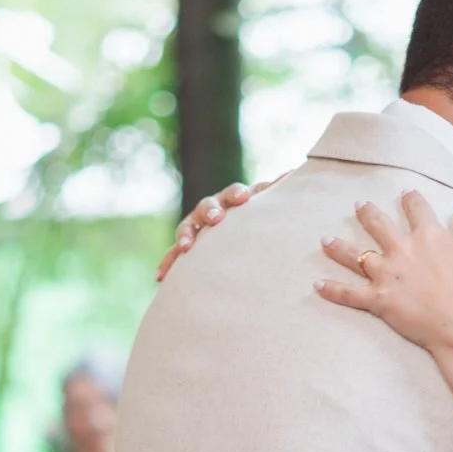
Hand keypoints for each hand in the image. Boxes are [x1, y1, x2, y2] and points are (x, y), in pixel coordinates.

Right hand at [156, 178, 281, 280]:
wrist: (244, 237)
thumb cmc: (260, 219)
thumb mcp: (269, 208)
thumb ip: (276, 195)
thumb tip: (292, 175)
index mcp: (234, 200)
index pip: (234, 193)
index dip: (237, 194)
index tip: (244, 197)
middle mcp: (213, 210)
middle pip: (207, 205)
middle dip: (210, 210)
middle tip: (216, 218)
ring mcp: (198, 228)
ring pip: (187, 227)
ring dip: (185, 235)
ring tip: (186, 247)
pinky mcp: (187, 247)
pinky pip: (174, 254)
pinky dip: (168, 263)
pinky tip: (160, 276)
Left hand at [315, 192, 452, 355]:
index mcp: (428, 234)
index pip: (416, 209)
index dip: (411, 199)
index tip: (406, 193)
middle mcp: (403, 249)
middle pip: (379, 225)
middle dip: (368, 213)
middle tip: (359, 205)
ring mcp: (387, 274)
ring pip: (355, 255)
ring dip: (338, 247)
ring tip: (325, 240)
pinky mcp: (378, 300)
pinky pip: (349, 294)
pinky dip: (332, 290)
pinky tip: (317, 285)